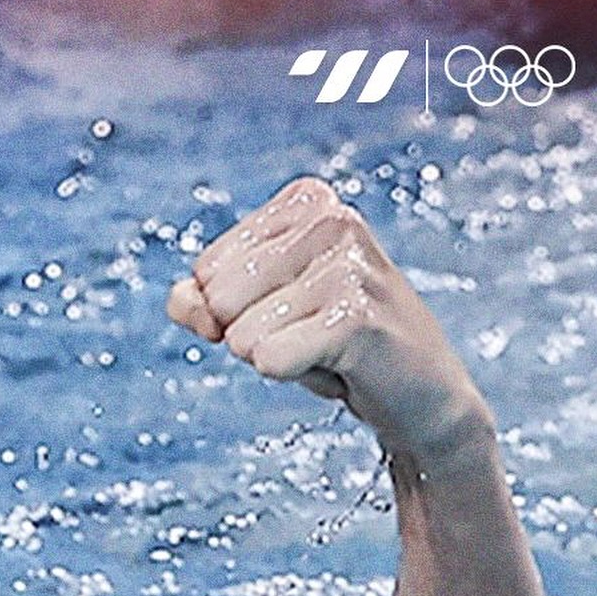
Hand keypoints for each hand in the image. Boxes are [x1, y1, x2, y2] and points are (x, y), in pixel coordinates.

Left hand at [167, 177, 493, 463]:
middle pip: (219, 299)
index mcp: (307, 202)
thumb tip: (180, 300)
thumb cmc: (333, 345)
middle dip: (253, 334)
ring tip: (328, 349)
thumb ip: (203, 301)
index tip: (294, 311)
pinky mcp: (354, 316)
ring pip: (241, 335)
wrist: (417, 394)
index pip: (207, 270)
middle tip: (312, 335)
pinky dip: (294, 375)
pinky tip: (342, 366)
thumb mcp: (260, 313)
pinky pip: (268, 360)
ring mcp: (347, 264)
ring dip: (278, 357)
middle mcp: (332, 218)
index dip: (237, 310)